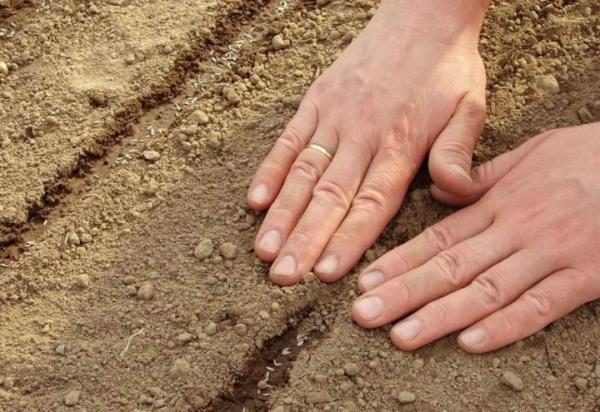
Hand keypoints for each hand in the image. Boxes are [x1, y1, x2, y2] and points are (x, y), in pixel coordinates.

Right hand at [247, 0, 487, 284]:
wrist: (422, 16)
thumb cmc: (447, 68)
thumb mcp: (471, 108)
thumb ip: (458, 155)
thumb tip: (452, 195)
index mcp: (401, 144)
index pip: (370, 203)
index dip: (346, 240)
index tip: (325, 274)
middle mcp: (362, 135)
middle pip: (329, 196)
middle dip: (305, 240)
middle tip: (282, 276)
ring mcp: (334, 117)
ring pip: (303, 173)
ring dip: (282, 214)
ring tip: (264, 250)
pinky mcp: (317, 101)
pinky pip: (289, 139)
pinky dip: (270, 170)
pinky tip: (255, 200)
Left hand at [352, 123, 599, 352]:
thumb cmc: (589, 156)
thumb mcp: (531, 153)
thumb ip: (483, 176)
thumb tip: (441, 191)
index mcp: (499, 203)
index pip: (438, 238)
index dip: (399, 262)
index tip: (366, 282)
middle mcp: (516, 230)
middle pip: (450, 267)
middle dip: (403, 294)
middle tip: (364, 316)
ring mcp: (550, 254)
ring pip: (486, 290)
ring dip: (441, 315)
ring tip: (402, 336)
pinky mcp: (586, 276)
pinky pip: (541, 306)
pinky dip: (506, 326)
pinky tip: (471, 343)